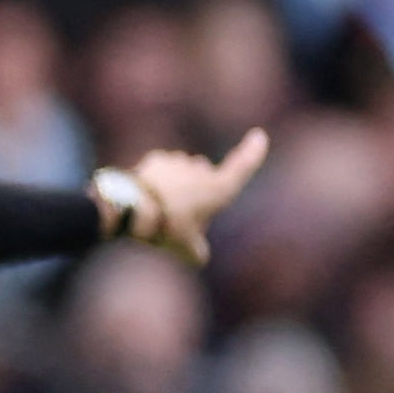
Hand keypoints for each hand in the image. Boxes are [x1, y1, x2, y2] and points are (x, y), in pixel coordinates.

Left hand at [116, 127, 269, 265]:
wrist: (136, 208)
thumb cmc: (168, 228)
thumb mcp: (186, 249)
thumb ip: (197, 251)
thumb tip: (199, 256)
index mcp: (219, 189)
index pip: (242, 167)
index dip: (252, 153)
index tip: (258, 136)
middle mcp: (202, 170)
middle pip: (205, 176)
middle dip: (196, 189)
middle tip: (179, 215)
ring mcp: (180, 161)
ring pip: (182, 172)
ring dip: (175, 185)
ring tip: (159, 208)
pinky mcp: (158, 159)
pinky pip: (161, 170)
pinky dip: (157, 180)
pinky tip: (146, 196)